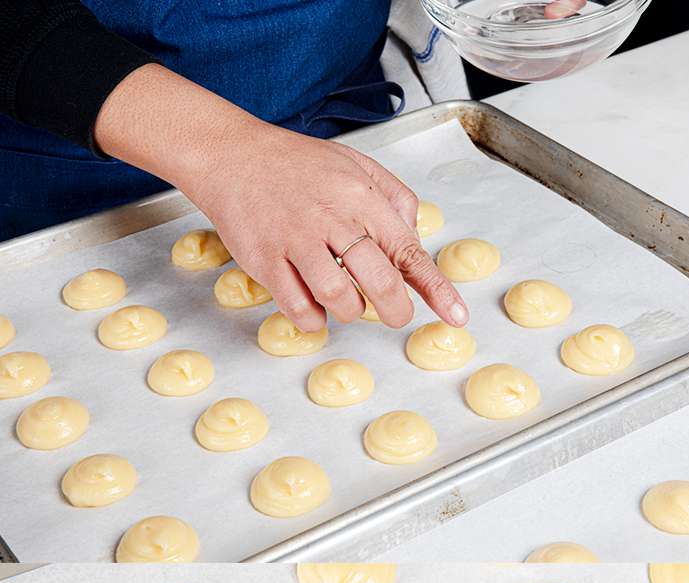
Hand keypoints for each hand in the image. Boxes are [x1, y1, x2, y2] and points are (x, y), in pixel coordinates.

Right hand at [95, 65, 467, 332]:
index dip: (434, 287)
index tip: (454, 314)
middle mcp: (332, 219)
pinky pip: (297, 305)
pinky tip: (316, 314)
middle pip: (379, 280)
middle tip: (396, 316)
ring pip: (338, 296)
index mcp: (360, 196)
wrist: (233, 157)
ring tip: (348, 307)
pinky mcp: (266, 259)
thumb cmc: (294, 163)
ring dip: (351, 312)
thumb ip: (391, 195)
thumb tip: (413, 232)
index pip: (407, 249)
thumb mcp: (355, 163)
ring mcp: (297, 241)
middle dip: (395, 309)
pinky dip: (313, 319)